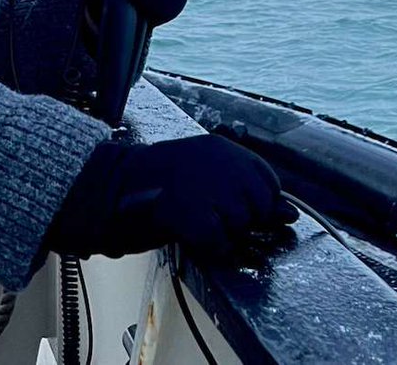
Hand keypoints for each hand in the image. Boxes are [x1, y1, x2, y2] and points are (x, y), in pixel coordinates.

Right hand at [48, 135, 298, 260]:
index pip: (266, 180)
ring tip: (195, 225)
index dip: (259, 203)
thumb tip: (288, 216)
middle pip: (256, 204)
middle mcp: (216, 161)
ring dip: (222, 234)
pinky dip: (210, 247)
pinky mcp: (186, 208)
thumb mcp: (202, 176)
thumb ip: (242, 191)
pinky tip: (194, 238)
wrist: (108, 187)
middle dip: (240, 221)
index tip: (246, 214)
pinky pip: (217, 240)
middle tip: (210, 219)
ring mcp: (201, 183)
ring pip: (238, 223)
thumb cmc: (156, 185)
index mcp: (221, 149)